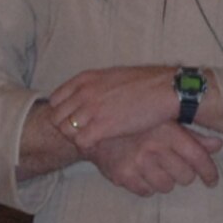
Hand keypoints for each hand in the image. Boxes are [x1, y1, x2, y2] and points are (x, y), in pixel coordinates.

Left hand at [48, 66, 176, 148]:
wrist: (166, 90)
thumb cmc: (147, 83)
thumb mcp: (114, 76)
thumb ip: (96, 86)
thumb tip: (91, 96)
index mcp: (86, 79)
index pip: (56, 100)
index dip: (63, 113)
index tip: (77, 120)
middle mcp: (84, 93)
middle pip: (57, 117)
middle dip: (68, 128)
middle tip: (84, 133)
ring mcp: (91, 110)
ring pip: (66, 131)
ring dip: (77, 138)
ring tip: (94, 140)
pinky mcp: (101, 127)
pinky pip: (80, 142)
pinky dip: (87, 147)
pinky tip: (101, 145)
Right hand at [85, 123, 222, 196]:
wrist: (97, 129)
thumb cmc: (137, 124)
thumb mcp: (165, 123)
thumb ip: (192, 136)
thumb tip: (218, 145)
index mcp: (168, 131)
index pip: (198, 157)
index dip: (209, 172)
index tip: (212, 180)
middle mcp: (154, 146)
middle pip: (185, 177)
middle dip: (184, 175)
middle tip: (176, 168)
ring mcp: (137, 162)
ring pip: (166, 186)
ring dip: (165, 181)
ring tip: (157, 169)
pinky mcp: (123, 175)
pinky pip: (146, 191)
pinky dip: (147, 186)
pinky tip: (142, 173)